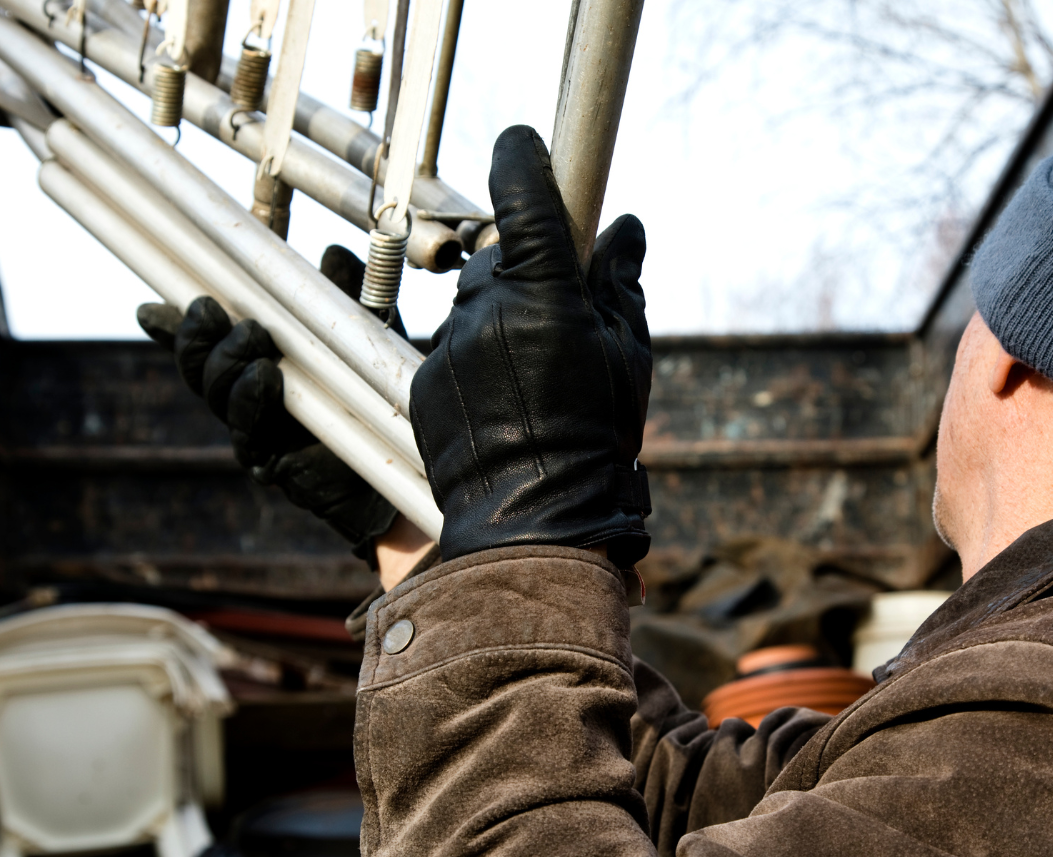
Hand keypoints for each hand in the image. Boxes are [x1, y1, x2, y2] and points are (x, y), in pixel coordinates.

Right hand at [138, 249, 405, 563]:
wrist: (405, 463)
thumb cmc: (380, 398)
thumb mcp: (365, 336)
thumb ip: (345, 298)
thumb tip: (330, 254)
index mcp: (255, 365)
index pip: (205, 344)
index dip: (173, 327)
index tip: (152, 307)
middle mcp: (247, 399)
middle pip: (198, 368)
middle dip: (195, 337)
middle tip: (213, 310)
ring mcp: (255, 433)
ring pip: (217, 395)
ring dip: (226, 362)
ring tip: (251, 336)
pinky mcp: (271, 462)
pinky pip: (247, 431)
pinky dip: (251, 400)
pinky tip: (263, 375)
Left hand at [411, 125, 652, 566]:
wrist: (536, 518)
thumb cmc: (595, 439)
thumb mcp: (629, 358)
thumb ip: (620, 284)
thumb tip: (624, 227)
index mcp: (546, 295)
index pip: (524, 196)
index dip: (521, 158)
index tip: (522, 142)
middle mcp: (488, 308)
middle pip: (501, 258)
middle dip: (526, 273)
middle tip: (562, 317)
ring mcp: (448, 343)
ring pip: (474, 305)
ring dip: (500, 321)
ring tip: (534, 378)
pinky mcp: (423, 378)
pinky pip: (450, 348)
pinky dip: (474, 360)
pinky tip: (504, 402)